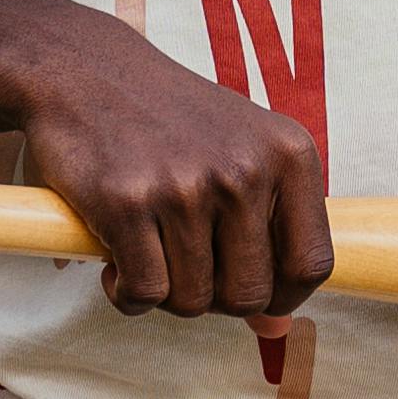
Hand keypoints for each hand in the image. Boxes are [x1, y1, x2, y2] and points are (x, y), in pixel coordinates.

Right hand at [4, 19, 334, 323]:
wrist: (85, 69)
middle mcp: (245, 168)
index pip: (313, 264)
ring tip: (148, 254)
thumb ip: (268, 236)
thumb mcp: (238, 156)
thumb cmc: (169, 120)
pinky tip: (115, 263)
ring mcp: (186, 185)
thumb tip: (277, 329)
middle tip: (184, 268)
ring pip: (193, 301)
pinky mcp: (127, 201)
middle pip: (250, 295)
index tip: (251, 293)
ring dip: (165, 295)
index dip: (283, 297)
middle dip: (214, 300)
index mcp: (289, 153)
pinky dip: (126, 294)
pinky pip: (144, 293)